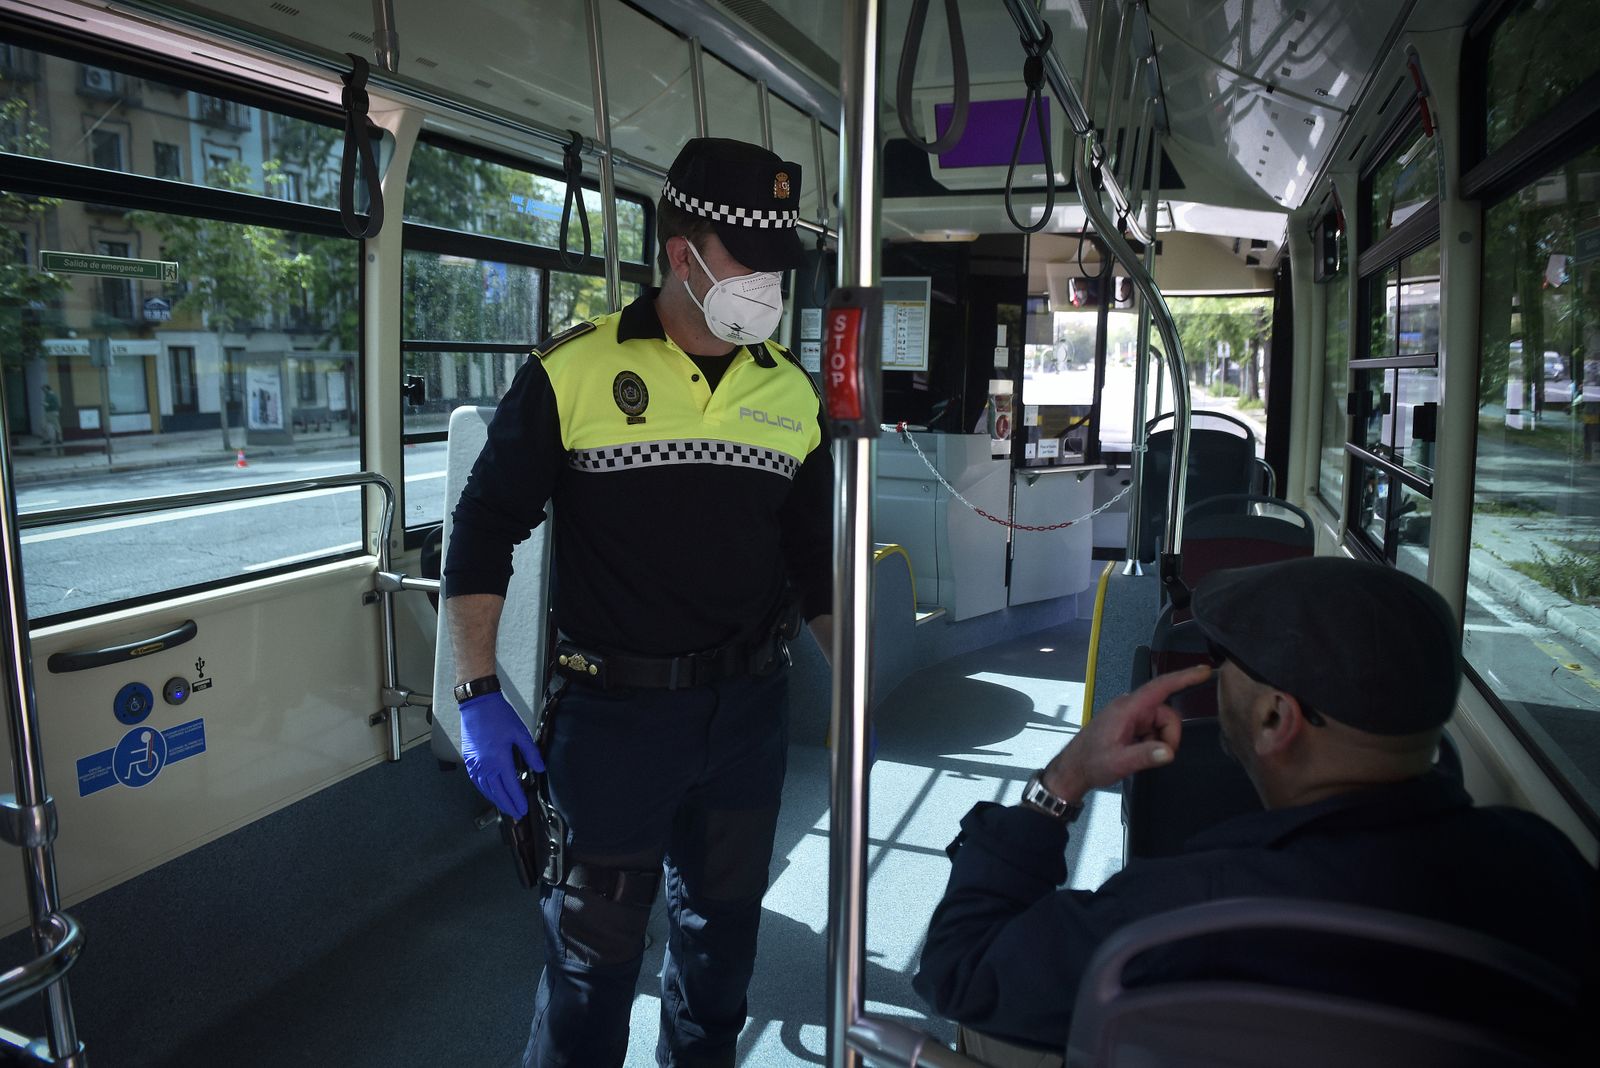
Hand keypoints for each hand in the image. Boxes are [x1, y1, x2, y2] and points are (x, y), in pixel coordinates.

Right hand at [459, 691, 542, 818]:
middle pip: (497, 793)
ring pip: (485, 789)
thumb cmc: (499, 717)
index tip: (523, 809)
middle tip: (516, 814)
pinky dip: (485, 790)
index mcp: (499, 760)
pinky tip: (490, 793)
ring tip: (506, 807)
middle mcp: (485, 766)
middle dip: (508, 805)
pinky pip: (476, 781)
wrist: (477, 705)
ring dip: (496, 800)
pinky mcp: (469, 760)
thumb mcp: (520, 733)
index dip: (518, 800)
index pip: (511, 787)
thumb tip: (540, 769)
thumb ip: (531, 753)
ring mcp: (475, 764)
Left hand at [1043, 665, 1211, 800]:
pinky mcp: (1130, 724)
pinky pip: (1153, 729)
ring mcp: (1130, 715)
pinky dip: (1152, 742)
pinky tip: (1137, 751)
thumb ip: (1144, 756)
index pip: (1160, 687)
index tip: (1205, 670)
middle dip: (1169, 735)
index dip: (1184, 677)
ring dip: (1159, 741)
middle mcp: (1131, 707)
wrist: (1074, 769)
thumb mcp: (1119, 762)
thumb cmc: (1092, 763)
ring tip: (1140, 755)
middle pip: (1167, 713)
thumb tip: (1169, 751)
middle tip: (1158, 755)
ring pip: (1162, 723)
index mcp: (1128, 708)